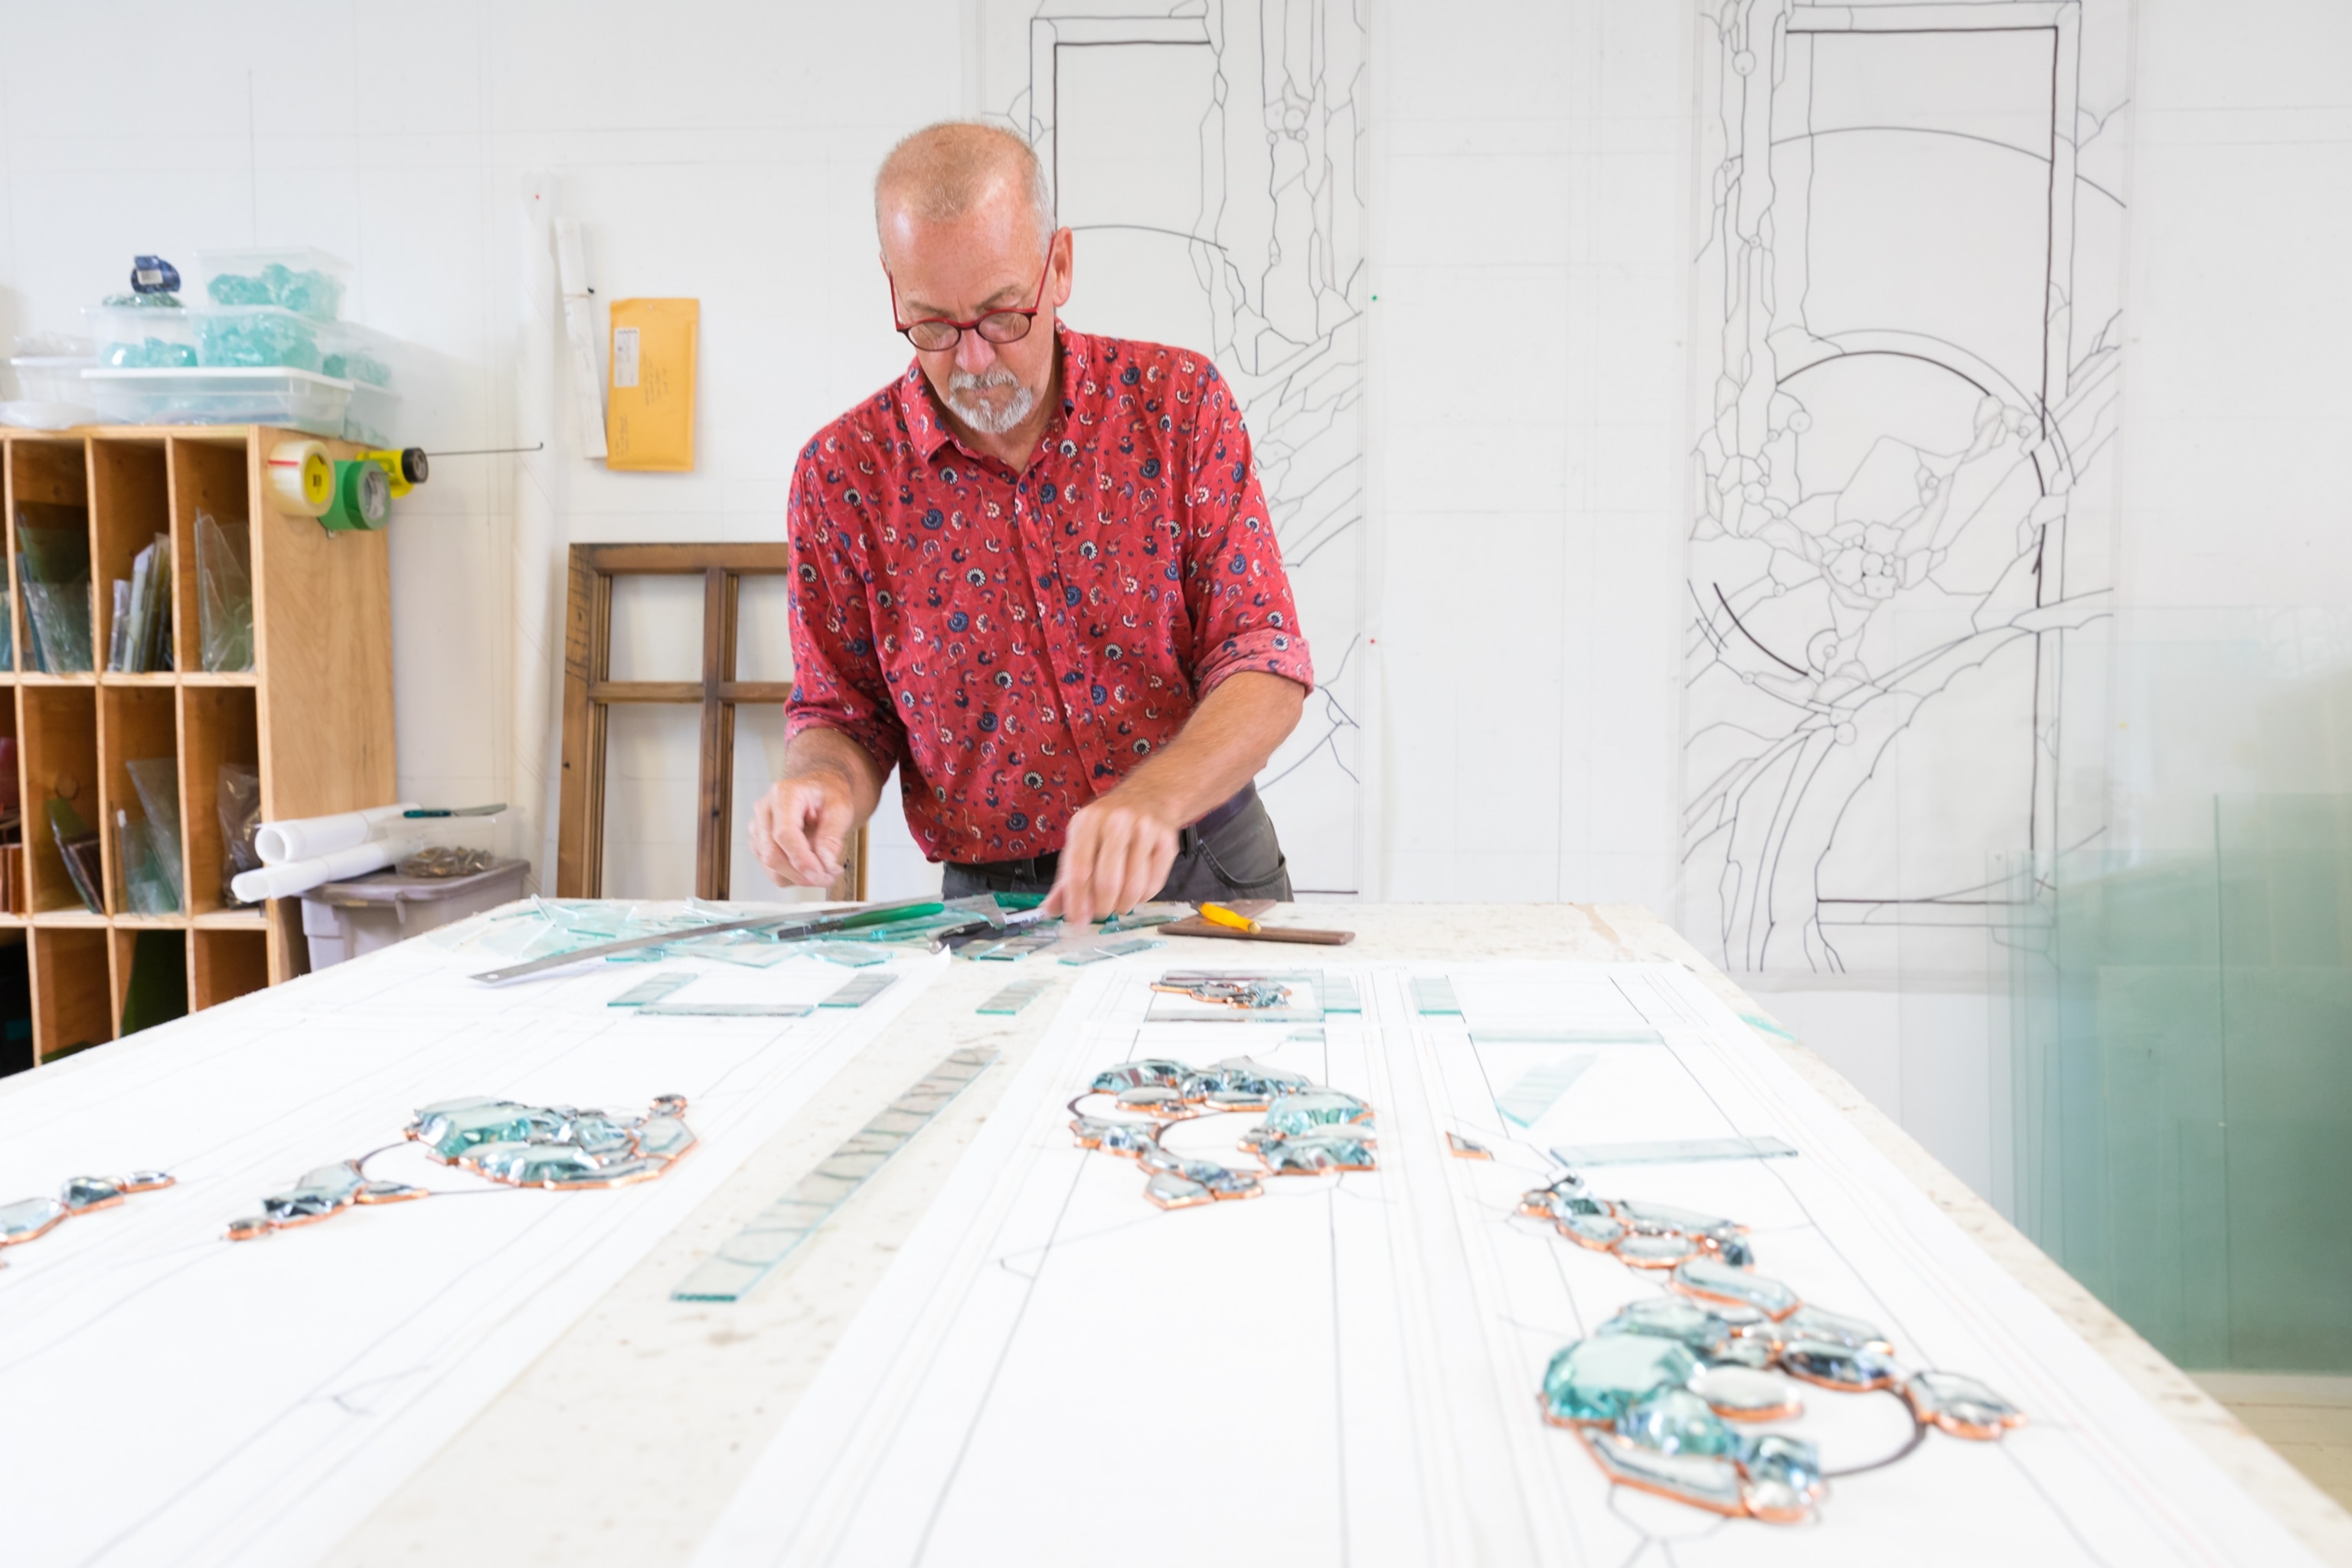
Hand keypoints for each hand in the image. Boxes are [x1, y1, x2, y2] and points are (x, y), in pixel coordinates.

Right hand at [750, 773, 854, 887]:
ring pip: (771, 867)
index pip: (784, 833)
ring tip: (824, 869)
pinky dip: (794, 876)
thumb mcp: (840, 809)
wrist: (820, 792)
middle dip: (802, 874)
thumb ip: (832, 836)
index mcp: (784, 795)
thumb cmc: (828, 795)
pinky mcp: (759, 844)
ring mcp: (758, 828)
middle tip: (829, 877)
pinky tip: (810, 866)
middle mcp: (765, 810)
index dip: (801, 859)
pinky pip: (772, 871)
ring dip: (799, 877)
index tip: (821, 874)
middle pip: (772, 854)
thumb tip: (825, 863)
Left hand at [1046, 792, 1178, 927]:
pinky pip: (1154, 885)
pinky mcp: (1168, 841)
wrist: (1149, 795)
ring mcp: (1146, 830)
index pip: (1079, 870)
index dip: (1076, 902)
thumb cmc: (1108, 824)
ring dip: (1123, 906)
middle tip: (1100, 912)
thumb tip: (1050, 910)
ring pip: (1133, 887)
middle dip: (1101, 908)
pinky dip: (1142, 898)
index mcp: (1088, 821)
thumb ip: (1066, 877)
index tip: (1076, 922)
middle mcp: (1117, 821)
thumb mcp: (1081, 840)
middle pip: (1107, 882)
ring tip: (1118, 903)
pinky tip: (1136, 891)